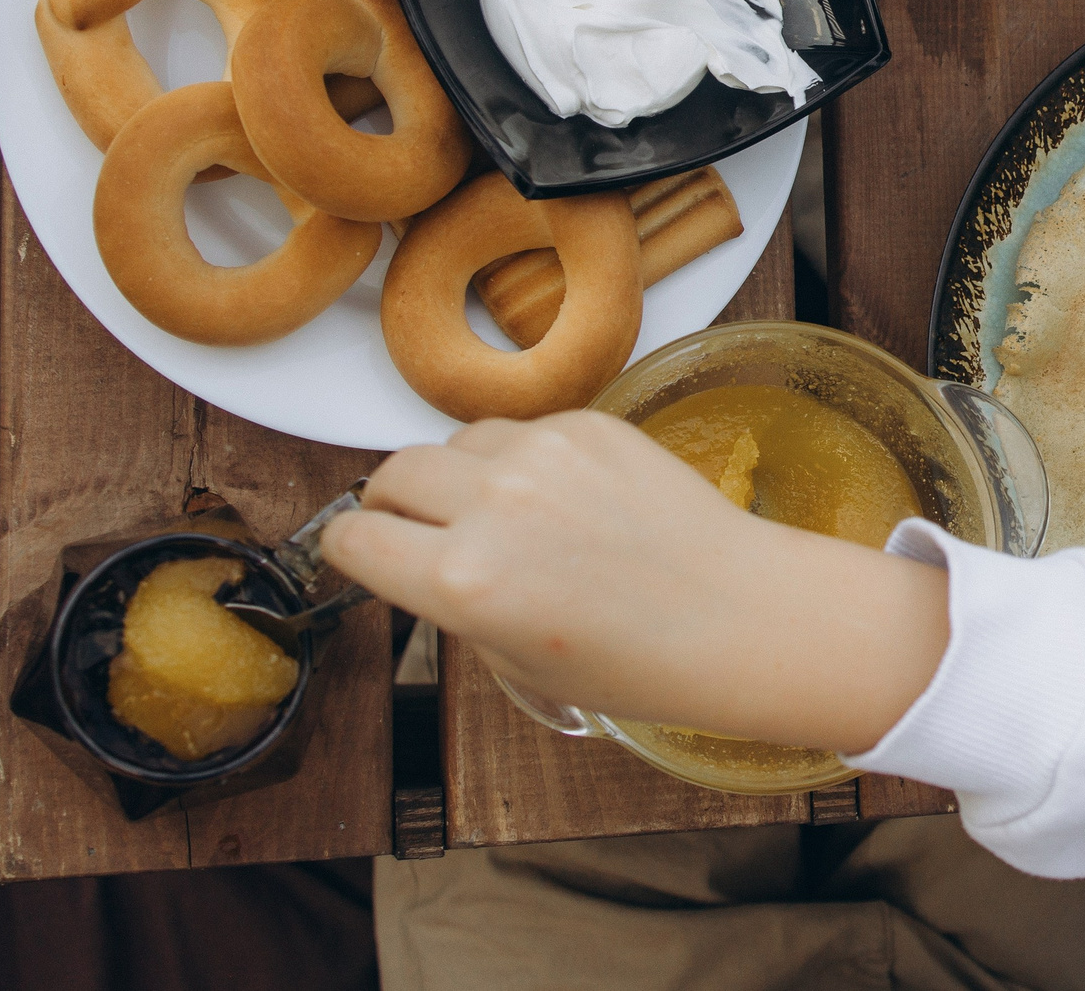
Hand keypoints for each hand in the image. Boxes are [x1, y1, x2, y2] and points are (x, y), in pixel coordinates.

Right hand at [325, 412, 949, 750]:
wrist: (733, 615)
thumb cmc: (636, 660)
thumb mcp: (515, 662)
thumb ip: (454, 601)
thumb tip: (420, 560)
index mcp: (462, 581)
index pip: (354, 538)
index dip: (350, 547)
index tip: (359, 549)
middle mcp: (492, 507)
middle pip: (393, 474)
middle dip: (393, 503)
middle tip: (416, 526)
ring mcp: (543, 455)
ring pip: (457, 442)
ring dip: (458, 473)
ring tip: (498, 513)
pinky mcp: (589, 423)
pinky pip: (522, 428)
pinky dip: (522, 458)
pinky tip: (562, 499)